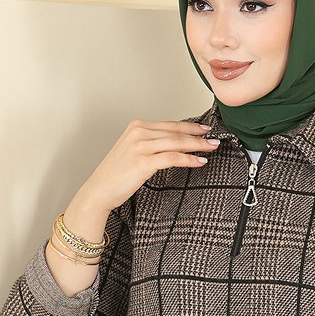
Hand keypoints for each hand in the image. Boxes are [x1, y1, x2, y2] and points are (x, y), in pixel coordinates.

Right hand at [74, 118, 221, 215]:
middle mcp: (138, 132)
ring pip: (177, 142)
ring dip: (197, 146)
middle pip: (176, 132)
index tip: (205, 130)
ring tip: (211, 148)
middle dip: (198, 135)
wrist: (99, 191)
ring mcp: (140, 145)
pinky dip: (189, 159)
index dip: (190, 127)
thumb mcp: (133, 152)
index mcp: (136, 126)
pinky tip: (199, 162)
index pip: (170, 124)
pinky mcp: (143, 161)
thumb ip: (151, 144)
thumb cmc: (116, 175)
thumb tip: (176, 145)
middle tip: (215, 139)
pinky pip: (173, 157)